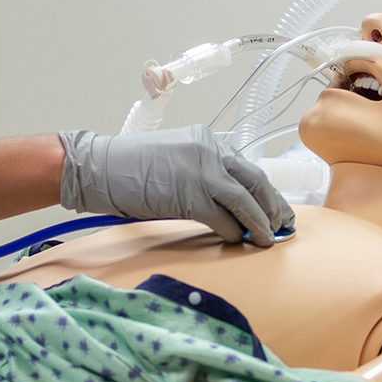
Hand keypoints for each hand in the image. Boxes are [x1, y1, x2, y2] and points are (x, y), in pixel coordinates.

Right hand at [57, 124, 294, 245]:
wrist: (98, 167)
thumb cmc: (128, 167)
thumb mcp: (173, 159)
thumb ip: (200, 171)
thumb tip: (225, 202)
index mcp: (207, 140)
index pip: (247, 167)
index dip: (265, 190)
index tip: (275, 206)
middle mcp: (210, 152)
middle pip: (255, 181)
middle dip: (273, 206)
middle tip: (283, 225)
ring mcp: (201, 173)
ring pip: (245, 201)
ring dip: (260, 223)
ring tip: (268, 239)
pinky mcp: (190, 196)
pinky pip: (223, 218)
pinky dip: (234, 231)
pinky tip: (237, 240)